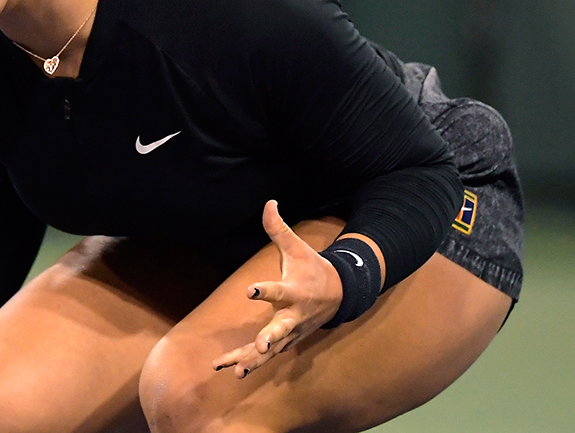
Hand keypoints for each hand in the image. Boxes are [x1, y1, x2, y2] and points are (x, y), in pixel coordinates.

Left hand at [210, 200, 342, 377]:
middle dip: (271, 338)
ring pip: (272, 349)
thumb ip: (278, 228)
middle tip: (262, 345)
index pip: (278, 290)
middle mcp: (294, 314)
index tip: (250, 291)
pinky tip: (234, 372)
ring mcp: (292, 331)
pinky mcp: (288, 341)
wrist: (340, 294)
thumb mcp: (297, 248)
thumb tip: (268, 202)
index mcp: (294, 291)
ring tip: (234, 370)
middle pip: (281, 328)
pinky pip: (269, 356)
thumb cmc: (313, 269)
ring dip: (254, 359)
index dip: (264, 290)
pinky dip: (253, 364)